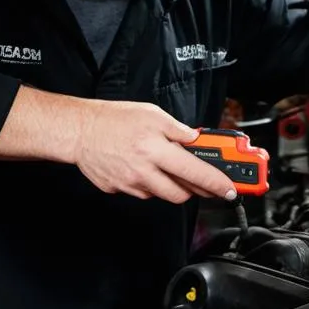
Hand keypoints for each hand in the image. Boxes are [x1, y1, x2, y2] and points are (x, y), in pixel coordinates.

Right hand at [71, 100, 236, 203]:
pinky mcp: (118, 190)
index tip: (229, 190)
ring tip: (161, 165)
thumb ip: (178, 130)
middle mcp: (144, 171)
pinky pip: (142, 192)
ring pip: (161, 194)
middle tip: (198, 178)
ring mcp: (130, 184)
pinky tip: (140, 167)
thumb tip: (196, 140)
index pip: (195, 172)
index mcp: (156, 150)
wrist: (78, 131)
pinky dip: (148, 184)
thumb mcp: (152, 114)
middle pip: (181, 194)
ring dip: (169, 185)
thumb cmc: (113, 119)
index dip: (216, 184)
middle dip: (194, 189)